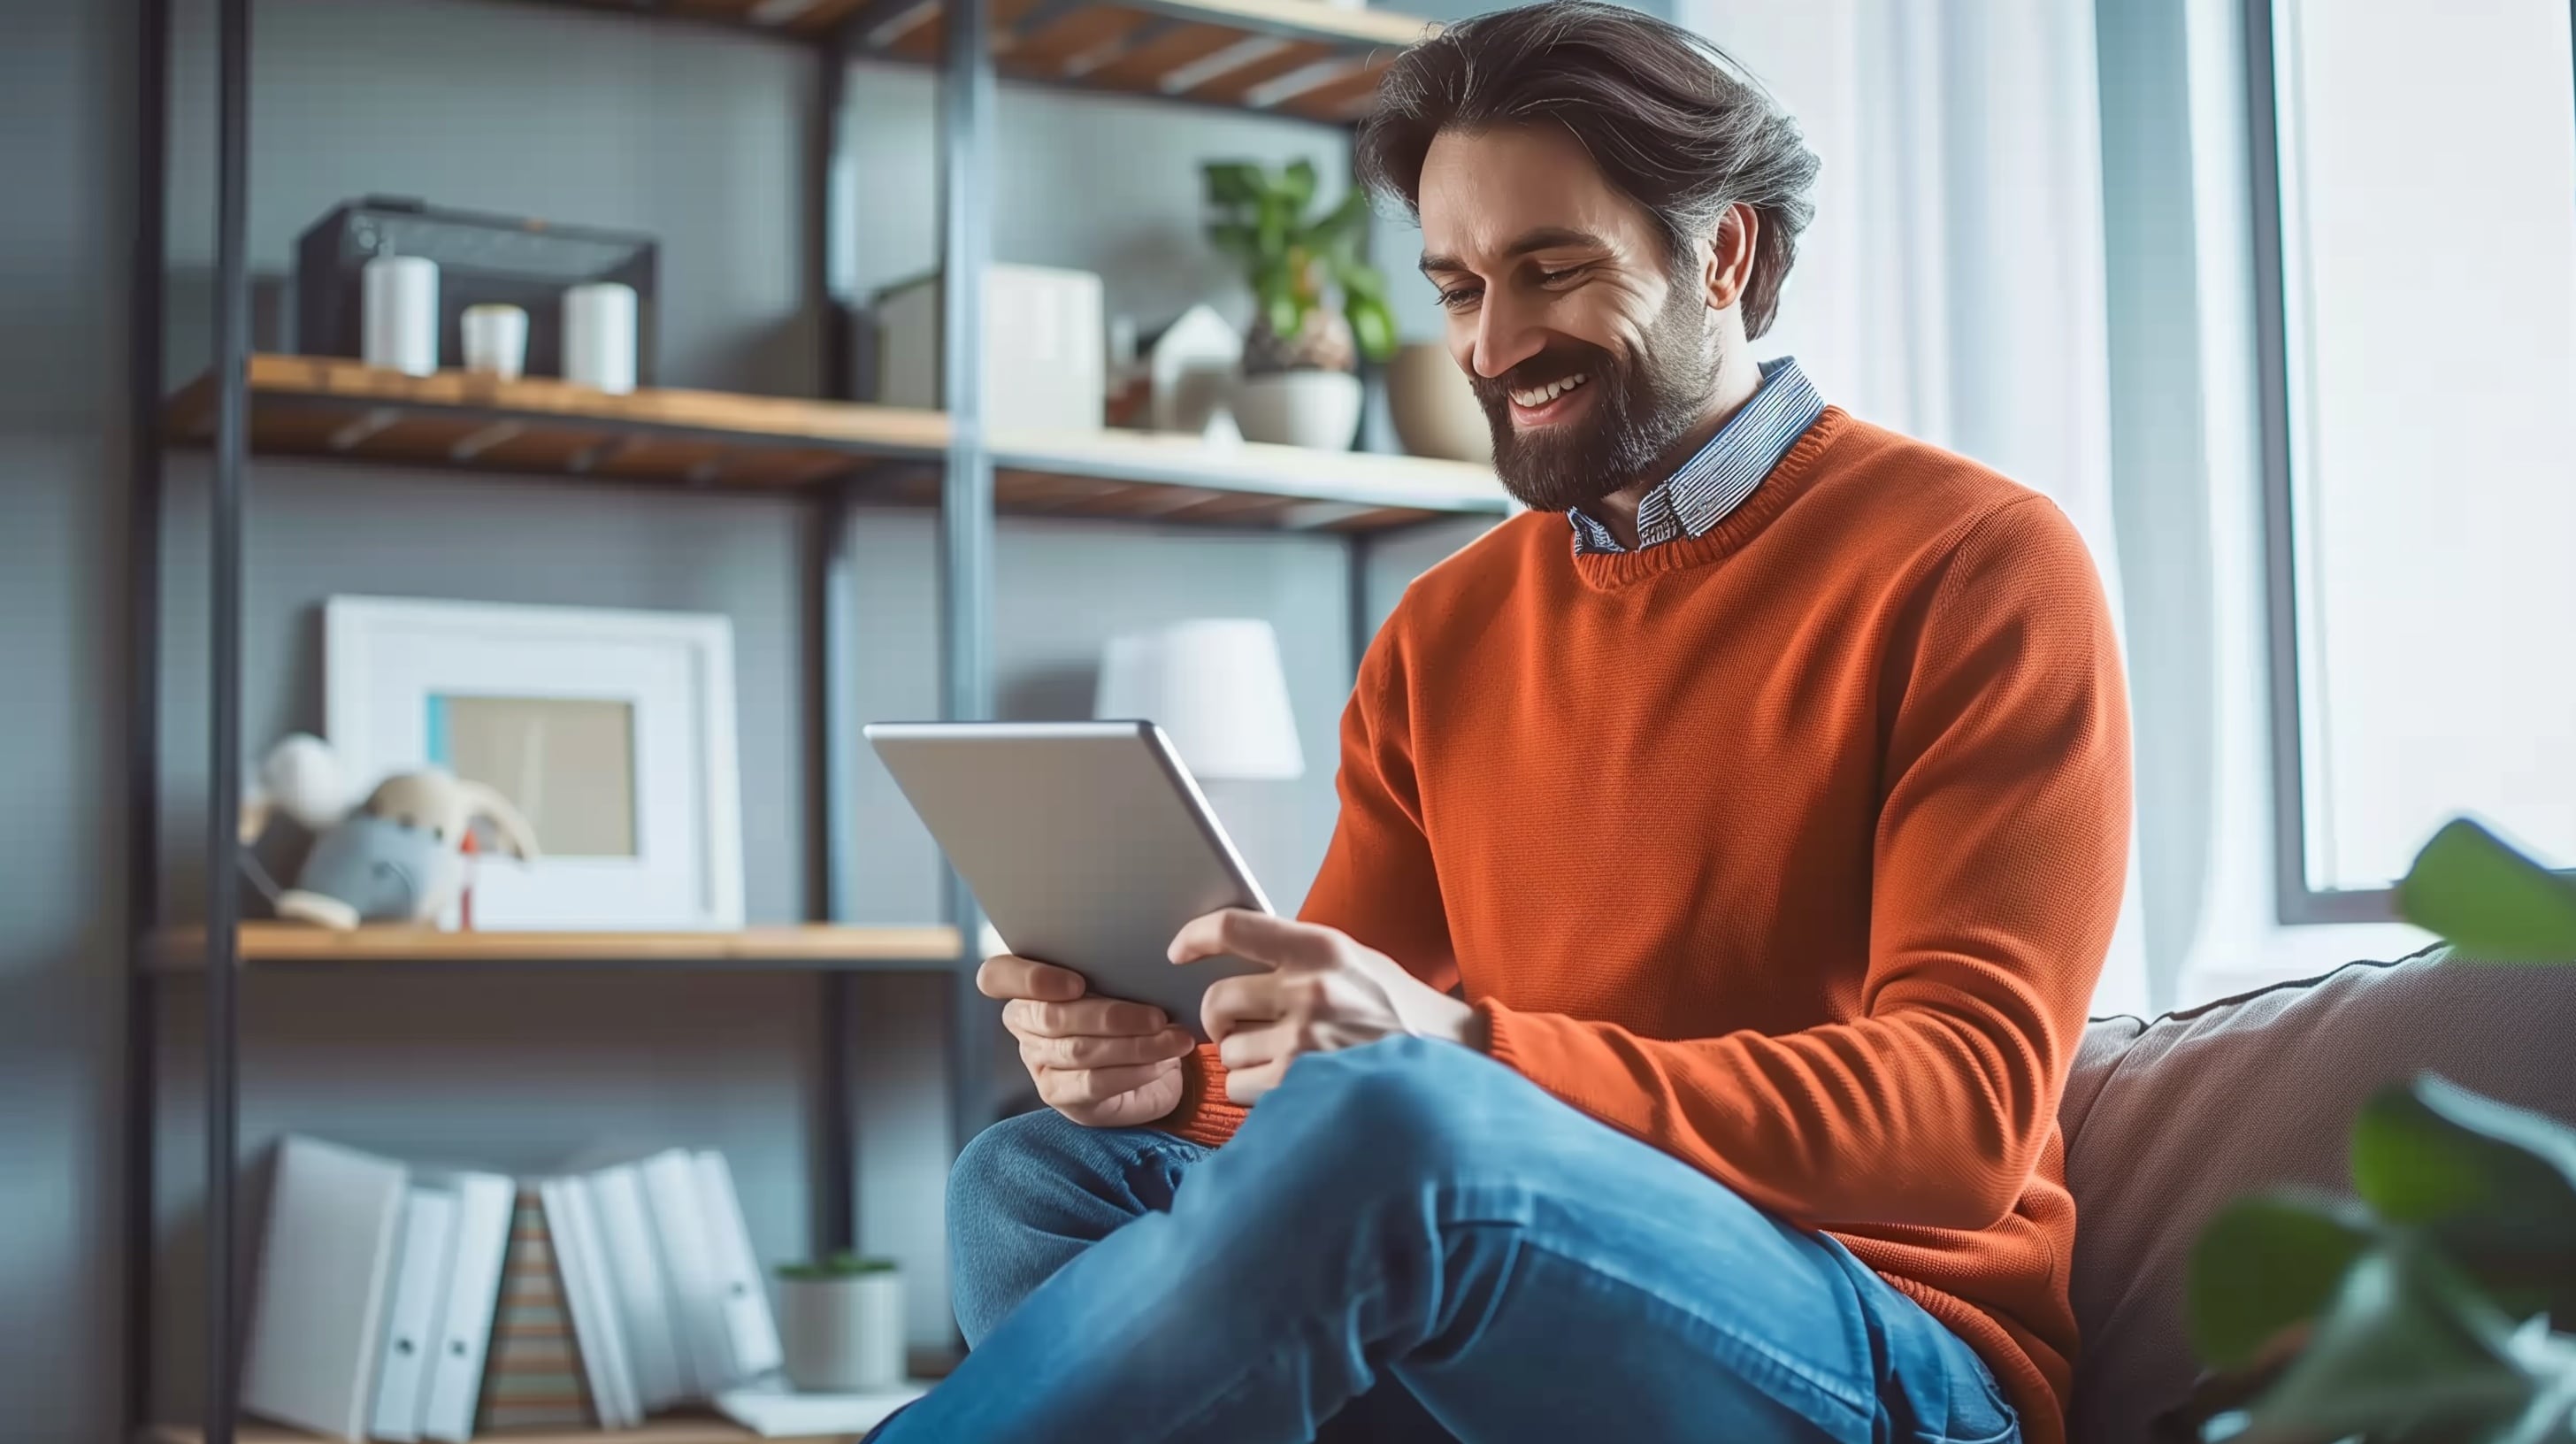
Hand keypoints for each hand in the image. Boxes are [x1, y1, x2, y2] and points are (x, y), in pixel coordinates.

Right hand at [980, 953, 1198, 1127]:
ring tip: (1174, 1039)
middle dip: (1110, 1017)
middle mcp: (1023, 1021)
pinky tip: (1162, 1062)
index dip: (1030, 979)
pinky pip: (1093, 1082)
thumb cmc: (1133, 1005)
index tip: (1078, 983)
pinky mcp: (1056, 1093)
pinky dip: (1133, 1070)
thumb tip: (1143, 957)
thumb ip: (1114, 967)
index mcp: (1027, 981)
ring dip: (1134, 1045)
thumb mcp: (1123, 980)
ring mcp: (1036, 1060)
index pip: (997, 976)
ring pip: (1077, 1050)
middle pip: (1049, 1017)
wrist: (1150, 1060)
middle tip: (1158, 1016)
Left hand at [1169, 911, 1480, 1105]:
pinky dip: (1254, 1092)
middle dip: (1218, 1019)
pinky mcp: (1302, 1087)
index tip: (1178, 950)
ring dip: (1242, 1059)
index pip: (1234, 927)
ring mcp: (1305, 1043)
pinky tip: (1289, 1085)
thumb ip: (1302, 958)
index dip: (1195, 937)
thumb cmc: (1401, 1013)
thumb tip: (1236, 959)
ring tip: (1282, 1059)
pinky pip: (1241, 1089)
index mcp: (1322, 948)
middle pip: (1216, 1000)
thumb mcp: (1357, 962)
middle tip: (1237, 1027)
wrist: (1453, 1063)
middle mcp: (1310, 991)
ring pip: (1226, 1052)